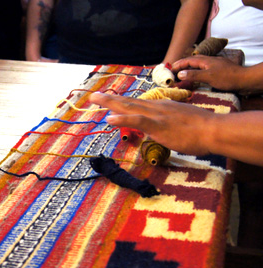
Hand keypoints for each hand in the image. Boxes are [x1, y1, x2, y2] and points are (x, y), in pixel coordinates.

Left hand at [89, 93, 216, 155]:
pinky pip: (137, 121)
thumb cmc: (203, 130)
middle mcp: (157, 108)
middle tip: (93, 95)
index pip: (138, 105)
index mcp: (162, 108)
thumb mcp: (182, 124)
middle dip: (110, 99)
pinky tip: (109, 119)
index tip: (110, 99)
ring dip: (110, 103)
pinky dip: (122, 120)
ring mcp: (157, 116)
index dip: (122, 103)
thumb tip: (161, 130)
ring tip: (94, 99)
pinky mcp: (159, 125)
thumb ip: (169, 125)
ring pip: (129, 107)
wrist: (215, 130)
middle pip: (129, 103)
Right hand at [171, 55, 244, 90]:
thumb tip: (180, 73)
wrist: (244, 79)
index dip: (178, 64)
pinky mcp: (218, 70)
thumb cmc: (227, 78)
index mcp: (205, 61)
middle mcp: (209, 61)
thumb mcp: (208, 77)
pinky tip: (196, 76)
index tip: (169, 69)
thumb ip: (194, 75)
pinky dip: (196, 72)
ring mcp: (214, 65)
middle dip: (181, 66)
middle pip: (192, 61)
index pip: (188, 60)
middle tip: (172, 71)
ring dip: (189, 69)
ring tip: (181, 74)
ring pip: (198, 65)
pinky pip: (203, 69)